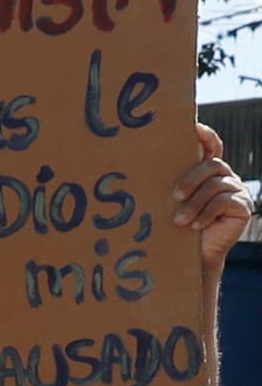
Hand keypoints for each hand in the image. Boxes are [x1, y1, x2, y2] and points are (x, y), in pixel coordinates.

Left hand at [173, 122, 251, 271]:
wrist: (193, 258)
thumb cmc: (177, 229)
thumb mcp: (172, 204)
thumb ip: (171, 183)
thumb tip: (142, 164)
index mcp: (208, 173)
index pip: (212, 147)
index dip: (206, 136)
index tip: (194, 127)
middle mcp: (225, 177)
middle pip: (212, 165)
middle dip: (191, 179)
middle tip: (174, 197)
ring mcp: (237, 190)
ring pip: (216, 185)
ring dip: (195, 203)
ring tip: (179, 221)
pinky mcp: (243, 206)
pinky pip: (225, 201)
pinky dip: (207, 213)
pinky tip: (195, 226)